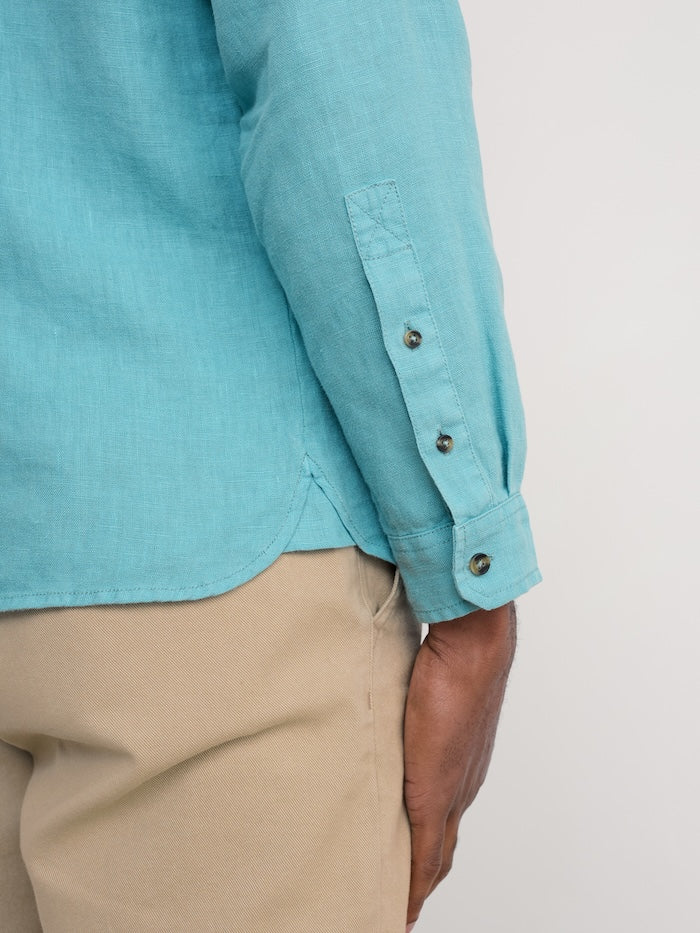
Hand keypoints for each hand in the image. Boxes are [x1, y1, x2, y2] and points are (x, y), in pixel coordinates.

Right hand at [403, 600, 516, 929]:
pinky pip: (423, 856)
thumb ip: (415, 710)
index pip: (446, 824)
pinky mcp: (434, 795)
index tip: (413, 877)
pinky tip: (400, 908)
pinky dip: (412, 887)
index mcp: (460, 768)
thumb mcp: (427, 695)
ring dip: (416, 886)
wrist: (473, 650)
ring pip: (435, 858)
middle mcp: (461, 788)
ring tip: (396, 908)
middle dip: (422, 881)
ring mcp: (451, 794)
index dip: (430, 855)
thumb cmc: (451, 661)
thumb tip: (399, 698)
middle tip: (401, 904)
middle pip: (443, 851)